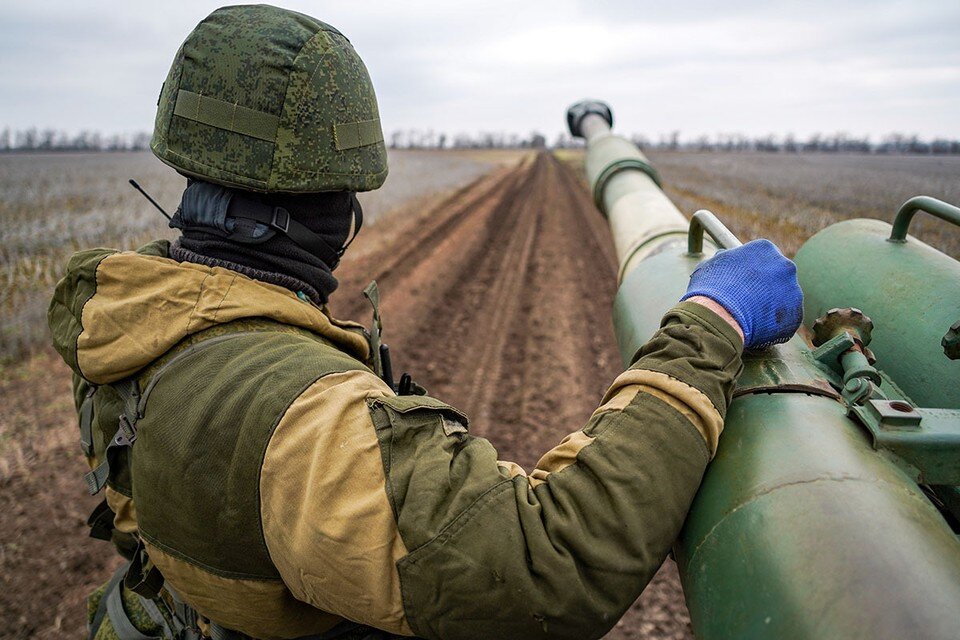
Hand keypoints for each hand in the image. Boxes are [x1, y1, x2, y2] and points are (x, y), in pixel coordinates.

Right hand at [681, 239, 802, 348]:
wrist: (719, 316)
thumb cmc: (712, 289)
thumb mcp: (711, 265)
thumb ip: (725, 260)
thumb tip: (724, 257)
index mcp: (765, 249)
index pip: (763, 259)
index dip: (752, 273)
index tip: (744, 284)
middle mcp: (785, 265)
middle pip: (778, 277)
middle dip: (765, 288)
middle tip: (748, 301)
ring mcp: (794, 290)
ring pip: (784, 299)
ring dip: (771, 307)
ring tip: (751, 316)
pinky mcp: (797, 314)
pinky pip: (787, 320)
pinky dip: (774, 325)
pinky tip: (757, 327)